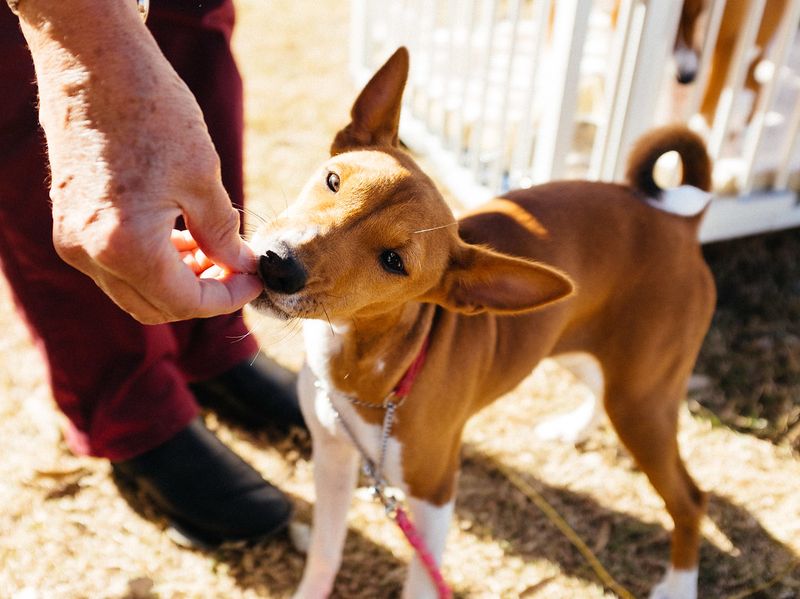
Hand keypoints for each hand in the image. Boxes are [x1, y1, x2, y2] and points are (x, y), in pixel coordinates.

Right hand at [17, 0, 261, 322]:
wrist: (93, 62)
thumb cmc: (153, 111)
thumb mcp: (203, 178)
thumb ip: (223, 235)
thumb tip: (242, 266)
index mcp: (127, 246)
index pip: (185, 302)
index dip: (228, 297)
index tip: (255, 279)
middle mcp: (91, 253)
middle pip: (156, 307)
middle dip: (203, 294)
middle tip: (237, 268)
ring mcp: (72, 241)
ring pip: (133, 291)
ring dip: (177, 282)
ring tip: (214, 251)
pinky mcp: (68, 224)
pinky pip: (113, 266)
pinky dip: (151, 264)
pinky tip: (181, 238)